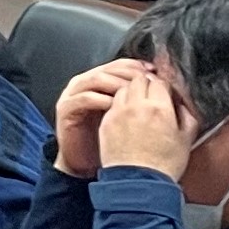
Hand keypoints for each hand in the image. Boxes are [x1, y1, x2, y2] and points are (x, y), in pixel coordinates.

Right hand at [53, 59, 150, 178]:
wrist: (85, 163)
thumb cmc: (109, 141)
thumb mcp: (126, 115)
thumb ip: (137, 98)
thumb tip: (162, 87)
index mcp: (99, 81)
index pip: (121, 65)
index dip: (139, 67)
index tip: (156, 74)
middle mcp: (84, 84)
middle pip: (109, 68)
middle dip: (130, 74)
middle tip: (147, 83)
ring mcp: (73, 95)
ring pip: (96, 79)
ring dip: (117, 84)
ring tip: (134, 95)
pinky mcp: (66, 109)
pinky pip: (84, 98)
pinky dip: (102, 100)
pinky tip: (117, 108)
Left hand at [100, 69, 191, 179]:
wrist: (138, 183)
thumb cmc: (164, 165)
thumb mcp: (186, 139)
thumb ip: (186, 115)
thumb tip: (181, 103)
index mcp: (159, 108)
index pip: (159, 81)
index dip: (164, 85)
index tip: (166, 92)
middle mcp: (136, 106)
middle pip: (139, 79)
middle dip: (147, 84)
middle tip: (151, 95)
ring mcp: (118, 113)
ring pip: (123, 88)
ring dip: (131, 92)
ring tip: (138, 105)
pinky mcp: (106, 122)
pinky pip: (112, 104)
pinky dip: (119, 105)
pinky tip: (127, 116)